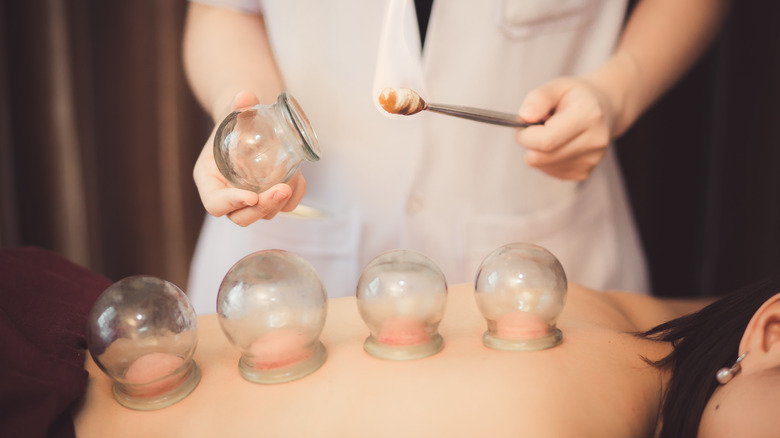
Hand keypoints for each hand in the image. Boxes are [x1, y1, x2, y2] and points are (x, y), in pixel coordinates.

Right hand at [193, 91, 305, 225]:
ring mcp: (249, 200)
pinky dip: (294, 198)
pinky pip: (284, 208)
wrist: (250, 123)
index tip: (251, 196)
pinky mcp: (269, 198)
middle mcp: (227, 194)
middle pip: (241, 217)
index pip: (215, 203)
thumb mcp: (235, 113)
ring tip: (292, 180)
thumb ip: (238, 106)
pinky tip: (299, 180)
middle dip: (262, 207)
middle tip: (281, 190)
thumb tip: (245, 96)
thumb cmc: (236, 120)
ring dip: (280, 203)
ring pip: (264, 215)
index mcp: (209, 179)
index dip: (231, 203)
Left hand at [515, 77, 614, 180]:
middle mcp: (594, 141)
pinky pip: (549, 171)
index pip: (546, 140)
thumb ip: (538, 98)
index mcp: (589, 115)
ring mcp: (590, 160)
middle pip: (541, 157)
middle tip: (533, 128)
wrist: (604, 109)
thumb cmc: (575, 96)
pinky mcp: (583, 173)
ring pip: (541, 165)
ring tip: (550, 133)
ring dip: (536, 151)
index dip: (525, 135)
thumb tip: (525, 116)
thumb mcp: (556, 86)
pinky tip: (557, 144)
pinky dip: (545, 159)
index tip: (522, 124)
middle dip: (528, 143)